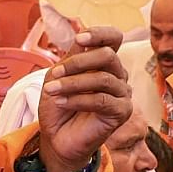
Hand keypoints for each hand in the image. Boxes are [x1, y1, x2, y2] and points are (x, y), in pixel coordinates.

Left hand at [38, 27, 132, 171]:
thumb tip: (80, 35)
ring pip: (103, 79)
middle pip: (108, 56)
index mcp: (102, 63)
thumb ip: (71, 57)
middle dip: (77, 63)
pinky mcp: (122, 112)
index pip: (113, 39)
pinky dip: (77, 100)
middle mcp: (117, 75)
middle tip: (53, 75)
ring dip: (72, 83)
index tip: (79, 39)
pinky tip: (60, 102)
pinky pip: (102, 100)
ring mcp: (122, 93)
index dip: (99, 34)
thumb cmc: (58, 106)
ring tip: (50, 90)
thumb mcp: (57, 77)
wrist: (56, 137)